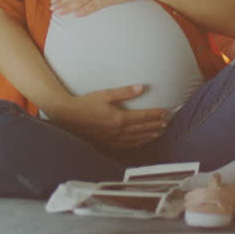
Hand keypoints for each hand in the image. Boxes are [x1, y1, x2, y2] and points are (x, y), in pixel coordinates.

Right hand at [49, 84, 168, 148]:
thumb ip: (124, 92)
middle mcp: (117, 131)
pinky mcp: (106, 144)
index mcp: (118, 118)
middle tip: (167, 123)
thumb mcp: (105, 94)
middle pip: (142, 129)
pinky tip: (141, 142)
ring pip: (136, 139)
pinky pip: (126, 146)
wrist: (67, 116)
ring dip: (149, 135)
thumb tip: (141, 88)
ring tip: (159, 132)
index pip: (142, 117)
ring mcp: (112, 139)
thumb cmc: (85, 103)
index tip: (165, 113)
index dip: (155, 115)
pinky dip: (137, 144)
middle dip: (155, 125)